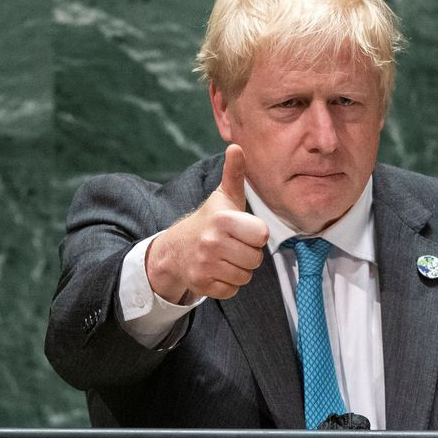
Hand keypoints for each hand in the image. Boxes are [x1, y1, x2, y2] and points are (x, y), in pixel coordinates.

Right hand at [145, 144, 269, 300]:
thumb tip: (236, 146)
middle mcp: (212, 243)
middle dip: (248, 253)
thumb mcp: (223, 197)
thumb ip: (234, 173)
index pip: (262, 236)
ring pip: (245, 276)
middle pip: (255, 259)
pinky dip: (227, 283)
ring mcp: (205, 265)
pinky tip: (217, 270)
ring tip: (225, 256)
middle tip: (232, 244)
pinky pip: (232, 290)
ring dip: (239, 269)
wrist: (175, 248)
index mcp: (223, 220)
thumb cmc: (209, 220)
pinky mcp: (201, 284)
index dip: (255, 234)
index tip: (242, 229)